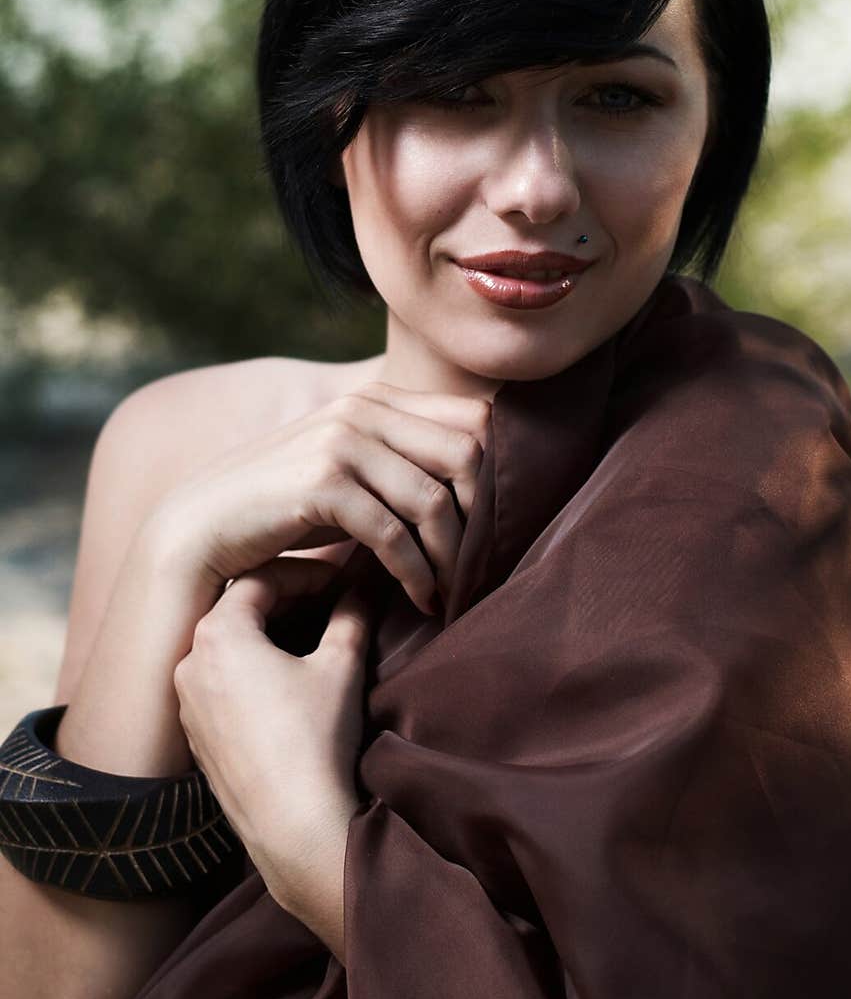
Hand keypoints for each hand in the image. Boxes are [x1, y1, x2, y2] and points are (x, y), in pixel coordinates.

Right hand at [150, 382, 490, 619]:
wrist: (202, 526)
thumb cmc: (286, 507)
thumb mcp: (352, 471)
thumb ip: (403, 461)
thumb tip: (480, 484)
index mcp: (378, 399)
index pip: (475, 419)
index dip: (499, 475)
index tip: (498, 527)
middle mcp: (363, 409)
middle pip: (467, 454)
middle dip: (483, 518)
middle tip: (483, 566)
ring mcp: (341, 442)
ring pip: (433, 499)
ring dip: (451, 557)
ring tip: (452, 592)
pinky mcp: (320, 483)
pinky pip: (393, 533)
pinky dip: (415, 573)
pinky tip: (421, 599)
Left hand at [172, 554, 374, 950]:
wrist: (295, 829)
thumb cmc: (316, 740)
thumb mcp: (341, 666)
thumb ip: (352, 614)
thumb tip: (366, 583)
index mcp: (218, 635)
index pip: (260, 579)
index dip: (306, 573)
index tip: (341, 578)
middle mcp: (189, 664)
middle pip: (238, 611)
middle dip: (288, 601)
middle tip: (332, 603)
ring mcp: (187, 705)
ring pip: (228, 650)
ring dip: (269, 638)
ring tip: (314, 642)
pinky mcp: (196, 740)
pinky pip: (221, 687)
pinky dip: (252, 675)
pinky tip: (289, 690)